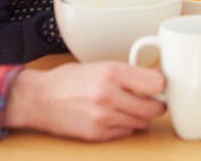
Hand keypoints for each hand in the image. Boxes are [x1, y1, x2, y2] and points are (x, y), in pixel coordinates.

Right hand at [3, 62, 165, 141]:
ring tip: (131, 107)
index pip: (156, 83)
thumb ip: (128, 73)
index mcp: (111, 72)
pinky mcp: (97, 134)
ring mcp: (103, 117)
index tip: (161, 85)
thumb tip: (157, 77)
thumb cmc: (68, 80)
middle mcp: (109, 95)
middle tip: (154, 101)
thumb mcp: (100, 66)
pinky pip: (125, 133)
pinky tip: (116, 117)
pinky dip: (126, 126)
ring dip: (141, 117)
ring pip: (141, 123)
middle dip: (157, 105)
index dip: (162, 85)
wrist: (39, 99)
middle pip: (153, 108)